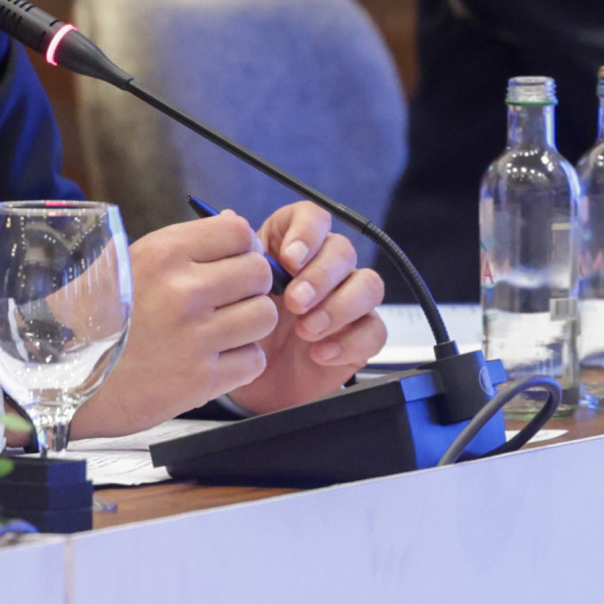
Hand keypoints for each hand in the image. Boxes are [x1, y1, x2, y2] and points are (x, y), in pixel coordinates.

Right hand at [79, 209, 281, 436]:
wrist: (59, 382)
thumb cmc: (90, 322)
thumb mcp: (123, 266)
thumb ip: (180, 246)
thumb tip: (232, 222)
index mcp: (161, 254)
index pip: (238, 232)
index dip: (242, 248)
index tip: (230, 264)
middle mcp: (182, 291)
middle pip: (260, 273)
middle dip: (251, 286)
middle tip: (229, 301)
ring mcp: (194, 337)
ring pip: (264, 316)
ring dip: (249, 325)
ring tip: (222, 332)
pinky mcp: (201, 380)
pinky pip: (254, 360)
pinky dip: (240, 362)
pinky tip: (214, 360)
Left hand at [225, 202, 387, 409]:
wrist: (252, 386)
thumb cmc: (243, 334)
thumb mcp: (229, 297)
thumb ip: (232, 257)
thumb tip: (228, 217)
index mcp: (290, 250)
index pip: (311, 218)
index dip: (306, 231)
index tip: (289, 257)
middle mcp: (323, 270)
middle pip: (341, 250)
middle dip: (320, 276)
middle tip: (294, 302)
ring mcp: (346, 302)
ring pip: (369, 284)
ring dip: (339, 306)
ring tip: (307, 330)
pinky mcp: (360, 336)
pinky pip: (374, 329)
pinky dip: (349, 341)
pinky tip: (319, 353)